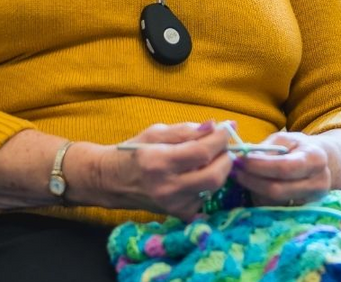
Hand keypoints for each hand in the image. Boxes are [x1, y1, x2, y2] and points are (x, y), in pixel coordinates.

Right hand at [101, 120, 232, 220]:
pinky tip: (197, 174)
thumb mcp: (156, 132)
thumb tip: (215, 126)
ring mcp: (174, 205)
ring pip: (213, 188)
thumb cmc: (133, 152)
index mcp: (160, 162)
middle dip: (226, 158)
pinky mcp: (179, 214)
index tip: (228, 127)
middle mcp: (168, 187)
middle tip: (224, 145)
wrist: (112, 181)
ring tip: (210, 157)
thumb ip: (187, 130)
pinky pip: (204, 197)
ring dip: (218, 170)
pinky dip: (207, 183)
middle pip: (214, 176)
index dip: (220, 139)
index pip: (202, 152)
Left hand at [232, 131, 330, 206]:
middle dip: (252, 181)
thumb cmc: (298, 147)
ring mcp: (312, 201)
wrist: (322, 163)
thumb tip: (243, 158)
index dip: (258, 166)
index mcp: (315, 159)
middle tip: (235, 171)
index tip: (239, 160)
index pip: (283, 168)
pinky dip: (260, 197)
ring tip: (242, 176)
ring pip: (274, 202)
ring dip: (253, 190)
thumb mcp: (285, 139)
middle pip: (278, 190)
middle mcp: (318, 183)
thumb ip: (266, 149)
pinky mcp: (303, 211)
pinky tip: (253, 185)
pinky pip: (275, 208)